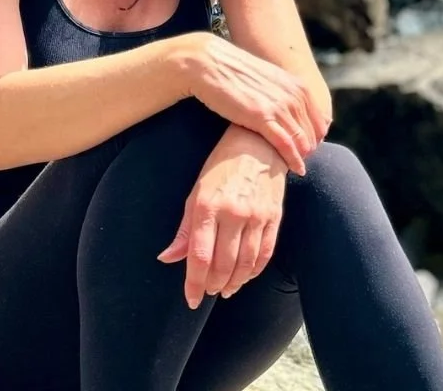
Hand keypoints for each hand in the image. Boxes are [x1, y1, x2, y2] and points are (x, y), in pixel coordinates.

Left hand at [157, 125, 287, 307]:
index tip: (191, 300)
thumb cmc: (221, 167)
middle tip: (208, 291)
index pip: (199, 256)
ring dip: (235, 282)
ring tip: (226, 289)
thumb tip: (167, 258)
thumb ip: (185, 229)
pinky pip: (265, 253)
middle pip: (224, 264)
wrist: (259, 143)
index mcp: (208, 206)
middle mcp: (234, 213)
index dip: (194, 283)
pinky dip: (255, 270)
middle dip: (214, 284)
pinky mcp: (275, 216)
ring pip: (246, 263)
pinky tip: (246, 276)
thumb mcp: (197, 192)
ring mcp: (257, 215)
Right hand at [178, 32, 328, 175]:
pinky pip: (286, 144)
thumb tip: (288, 108)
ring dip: (302, 157)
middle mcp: (293, 95)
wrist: (209, 64)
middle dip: (309, 149)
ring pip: (302, 140)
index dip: (316, 138)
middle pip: (313, 132)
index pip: (320, 120)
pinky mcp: (262, 117)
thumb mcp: (268, 79)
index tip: (307, 149)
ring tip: (298, 168)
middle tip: (301, 162)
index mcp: (297, 86)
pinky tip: (296, 170)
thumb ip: (283, 93)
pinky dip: (293, 159)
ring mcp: (279, 106)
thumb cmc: (235, 74)